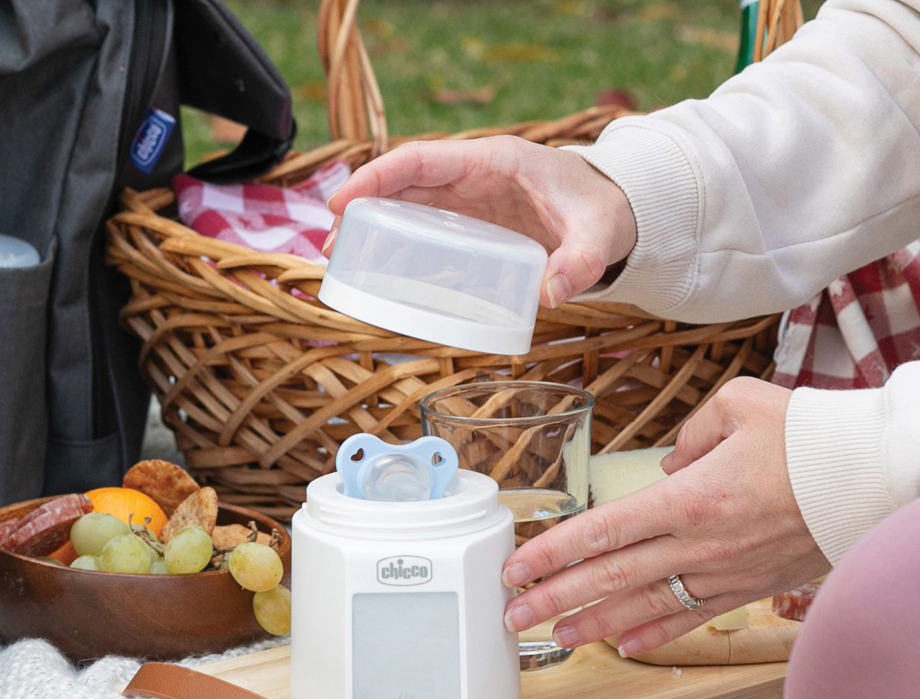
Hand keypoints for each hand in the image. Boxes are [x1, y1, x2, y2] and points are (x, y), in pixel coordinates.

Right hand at [325, 136, 636, 306]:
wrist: (612, 214)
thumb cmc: (602, 212)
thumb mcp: (598, 234)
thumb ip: (581, 263)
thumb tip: (551, 296)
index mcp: (495, 160)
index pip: (423, 160)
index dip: (378, 177)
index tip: (343, 203)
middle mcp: (473, 174)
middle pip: (403, 182)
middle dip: (361, 207)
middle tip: (330, 247)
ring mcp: (469, 199)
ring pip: (407, 204)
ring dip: (372, 227)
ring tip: (341, 260)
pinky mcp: (470, 223)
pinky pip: (424, 226)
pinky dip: (397, 243)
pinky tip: (377, 270)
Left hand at [501, 378, 831, 656]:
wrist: (875, 476)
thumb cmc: (810, 437)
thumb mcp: (739, 405)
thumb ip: (689, 432)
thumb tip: (669, 464)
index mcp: (687, 497)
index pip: (600, 531)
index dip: (552, 553)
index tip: (516, 568)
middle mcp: (697, 543)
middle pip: (610, 578)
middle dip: (554, 600)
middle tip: (512, 617)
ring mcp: (722, 573)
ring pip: (643, 606)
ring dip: (592, 624)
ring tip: (553, 638)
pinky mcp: (748, 588)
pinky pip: (691, 617)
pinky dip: (654, 635)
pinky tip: (623, 647)